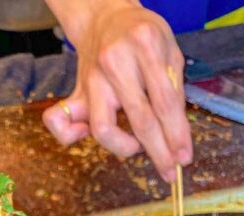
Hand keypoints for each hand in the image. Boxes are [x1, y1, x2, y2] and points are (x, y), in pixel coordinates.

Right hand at [42, 0, 191, 180]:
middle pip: (140, 120)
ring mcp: (92, 79)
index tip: (184, 158)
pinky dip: (70, 137)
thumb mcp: (169, 51)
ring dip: (122, 147)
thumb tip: (176, 135)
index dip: (176, 135)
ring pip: (102, 129)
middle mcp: (115, 63)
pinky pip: (59, 122)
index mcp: (144, 46)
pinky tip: (88, 135)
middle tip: (169, 170)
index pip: (164, 102)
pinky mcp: (75, 91)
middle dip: (158, 151)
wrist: (104, 17)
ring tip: (135, 147)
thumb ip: (174, 89)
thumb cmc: (141, 37)